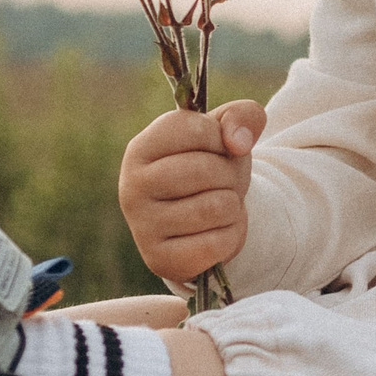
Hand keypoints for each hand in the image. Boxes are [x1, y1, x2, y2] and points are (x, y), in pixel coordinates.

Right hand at [118, 99, 263, 286]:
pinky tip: (215, 232)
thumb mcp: (230, 133)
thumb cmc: (214, 167)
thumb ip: (243, 116)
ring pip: (216, 207)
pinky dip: (231, 236)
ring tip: (218, 206)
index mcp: (141, 148)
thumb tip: (238, 142)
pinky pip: (218, 243)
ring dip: (233, 206)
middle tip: (221, 183)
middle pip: (205, 170)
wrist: (205, 222)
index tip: (217, 149)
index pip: (195, 128)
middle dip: (230, 175)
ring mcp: (141, 226)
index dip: (222, 138)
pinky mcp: (159, 260)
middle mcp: (131, 186)